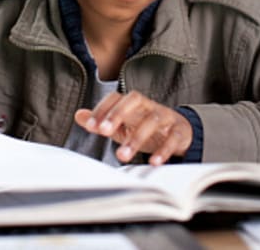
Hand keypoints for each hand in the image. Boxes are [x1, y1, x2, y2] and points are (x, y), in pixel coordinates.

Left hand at [74, 91, 192, 164]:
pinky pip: (173, 138)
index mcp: (133, 104)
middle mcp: (149, 106)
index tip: (91, 126)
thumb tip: (79, 115)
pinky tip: (153, 162)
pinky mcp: (180, 131)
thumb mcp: (123, 125)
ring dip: (136, 138)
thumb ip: (102, 120)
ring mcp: (166, 117)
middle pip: (134, 100)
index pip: (116, 97)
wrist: (180, 132)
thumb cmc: (146, 127)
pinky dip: (164, 150)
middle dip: (118, 114)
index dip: (103, 109)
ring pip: (152, 120)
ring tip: (122, 156)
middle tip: (104, 132)